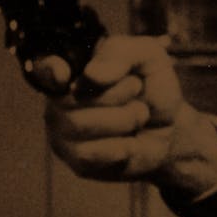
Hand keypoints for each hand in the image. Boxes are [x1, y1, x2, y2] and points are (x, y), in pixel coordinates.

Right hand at [44, 34, 216, 193]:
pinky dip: (123, 146)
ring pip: (80, 125)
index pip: (43, 70)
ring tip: (139, 115)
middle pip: (70, 99)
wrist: (173, 128)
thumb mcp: (148, 58)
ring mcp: (64, 135)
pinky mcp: (79, 162)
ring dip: (125, 119)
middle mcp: (58, 103)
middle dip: (116, 94)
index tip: (62, 73)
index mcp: (70, 72)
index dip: (49, 71)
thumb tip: (92, 76)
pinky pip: (93, 154)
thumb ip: (120, 54)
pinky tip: (131, 142)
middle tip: (137, 91)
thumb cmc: (152, 89)